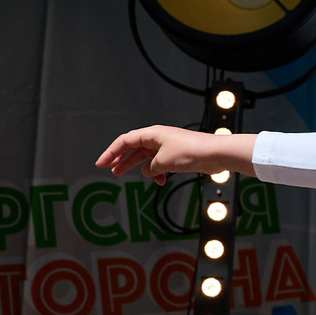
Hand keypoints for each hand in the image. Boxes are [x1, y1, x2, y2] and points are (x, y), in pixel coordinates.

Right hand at [95, 125, 221, 180]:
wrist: (215, 154)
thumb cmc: (191, 152)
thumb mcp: (164, 162)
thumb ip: (151, 167)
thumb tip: (147, 172)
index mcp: (152, 134)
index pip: (125, 141)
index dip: (111, 152)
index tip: (101, 164)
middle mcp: (158, 138)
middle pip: (133, 148)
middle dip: (120, 159)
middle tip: (110, 170)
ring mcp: (167, 146)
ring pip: (145, 156)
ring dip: (136, 166)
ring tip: (124, 175)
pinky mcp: (176, 155)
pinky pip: (159, 163)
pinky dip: (155, 172)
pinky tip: (158, 180)